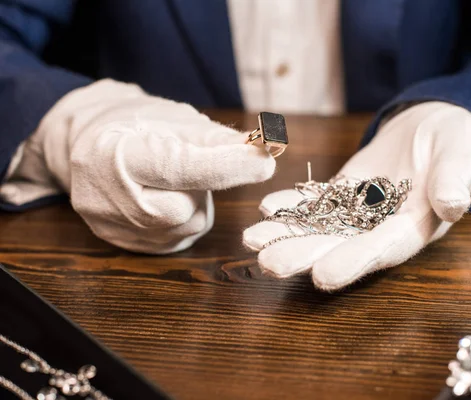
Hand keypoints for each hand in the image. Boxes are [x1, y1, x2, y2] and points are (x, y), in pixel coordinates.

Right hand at [1, 79, 274, 252]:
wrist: (83, 145)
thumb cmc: (135, 124)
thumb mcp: (173, 119)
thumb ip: (217, 139)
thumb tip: (265, 150)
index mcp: (116, 154)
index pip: (181, 168)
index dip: (227, 167)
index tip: (265, 162)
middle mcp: (108, 199)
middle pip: (188, 207)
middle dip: (202, 186)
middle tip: (185, 162)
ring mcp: (114, 229)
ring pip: (189, 225)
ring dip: (194, 202)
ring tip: (169, 179)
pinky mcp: (125, 246)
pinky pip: (178, 238)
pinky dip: (183, 218)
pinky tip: (162, 197)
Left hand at [243, 102, 470, 289]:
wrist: (439, 128)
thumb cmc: (458, 144)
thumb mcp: (461, 158)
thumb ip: (454, 182)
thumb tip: (453, 205)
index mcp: (415, 227)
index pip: (383, 250)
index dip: (353, 262)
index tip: (322, 276)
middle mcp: (383, 227)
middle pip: (341, 246)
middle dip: (304, 255)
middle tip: (267, 264)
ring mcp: (361, 211)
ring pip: (321, 227)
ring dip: (287, 234)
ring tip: (252, 240)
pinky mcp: (346, 192)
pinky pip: (318, 201)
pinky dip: (294, 204)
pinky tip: (267, 207)